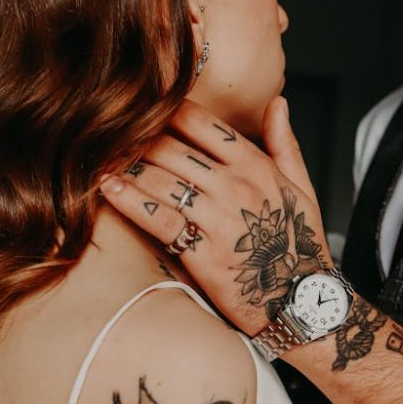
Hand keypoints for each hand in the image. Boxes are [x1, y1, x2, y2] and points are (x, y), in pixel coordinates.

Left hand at [100, 97, 332, 335]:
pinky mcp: (203, 253)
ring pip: (161, 180)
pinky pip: (158, 219)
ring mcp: (218, 220)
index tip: (143, 107)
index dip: (166, 111)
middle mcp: (236, 188)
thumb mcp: (302, 189)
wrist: (301, 301)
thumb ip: (285, 143)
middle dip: (137, 138)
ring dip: (126, 166)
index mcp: (257, 167)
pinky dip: (130, 201)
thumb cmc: (300, 246)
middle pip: (173, 148)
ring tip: (99, 156)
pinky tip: (107, 189)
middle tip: (107, 131)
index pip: (202, 124)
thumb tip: (277, 102)